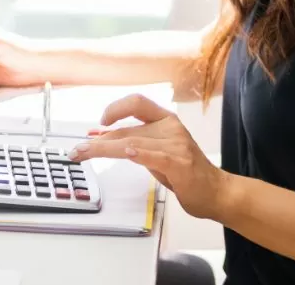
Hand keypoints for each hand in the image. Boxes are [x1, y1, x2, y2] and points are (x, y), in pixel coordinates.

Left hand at [68, 94, 233, 219]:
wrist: (217, 193)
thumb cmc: (186, 173)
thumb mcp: (157, 152)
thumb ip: (135, 142)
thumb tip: (101, 138)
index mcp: (167, 120)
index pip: (137, 102)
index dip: (116, 108)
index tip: (100, 122)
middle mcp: (171, 128)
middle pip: (127, 129)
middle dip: (98, 141)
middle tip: (77, 150)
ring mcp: (176, 145)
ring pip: (132, 142)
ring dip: (103, 149)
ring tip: (83, 154)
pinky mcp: (180, 163)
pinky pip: (154, 156)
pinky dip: (138, 153)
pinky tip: (126, 152)